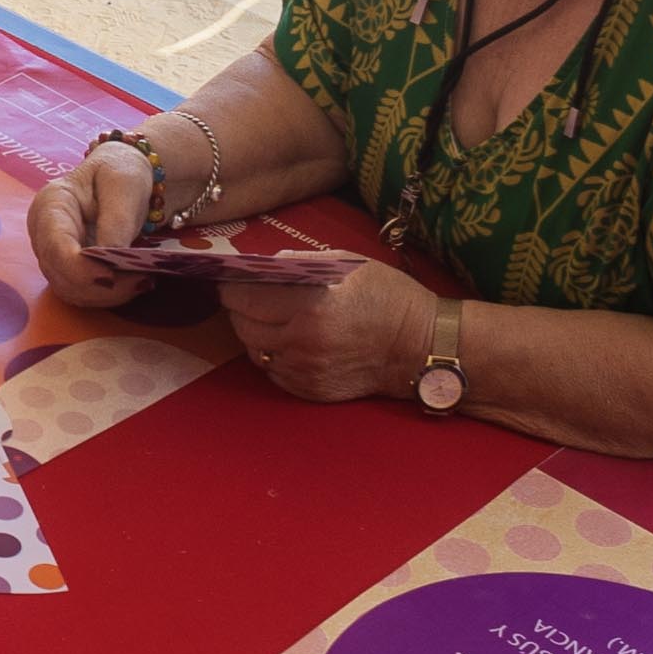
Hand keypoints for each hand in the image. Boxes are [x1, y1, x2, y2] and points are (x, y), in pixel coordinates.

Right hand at [29, 141, 154, 307]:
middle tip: (143, 280)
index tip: (112, 277)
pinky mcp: (68, 270)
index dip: (80, 269)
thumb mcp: (124, 185)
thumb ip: (116, 222)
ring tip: (143, 281)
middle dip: (101, 287)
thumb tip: (109, 263)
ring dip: (107, 295)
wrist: (122, 176)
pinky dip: (109, 296)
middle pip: (61, 275)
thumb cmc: (120, 172)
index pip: (56, 247)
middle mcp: (44, 235)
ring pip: (71, 291)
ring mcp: (53, 255)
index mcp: (51, 205)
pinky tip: (134, 284)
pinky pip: (83, 293)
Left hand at [224, 258, 424, 406]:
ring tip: (266, 317)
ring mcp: (304, 371)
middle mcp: (302, 342)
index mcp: (311, 306)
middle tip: (246, 296)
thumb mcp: (350, 264)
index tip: (231, 278)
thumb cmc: (389, 298)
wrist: (421, 347)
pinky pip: (272, 371)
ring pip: (254, 350)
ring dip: (253, 332)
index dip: (233, 285)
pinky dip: (272, 354)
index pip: (246, 296)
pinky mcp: (310, 390)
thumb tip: (265, 263)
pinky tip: (286, 340)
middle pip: (243, 325)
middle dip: (239, 308)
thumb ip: (303, 263)